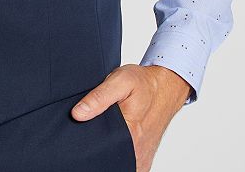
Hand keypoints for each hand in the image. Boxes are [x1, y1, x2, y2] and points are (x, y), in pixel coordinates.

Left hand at [70, 64, 191, 171]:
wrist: (166, 87)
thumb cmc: (144, 83)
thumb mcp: (120, 80)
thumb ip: (99, 97)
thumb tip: (78, 113)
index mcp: (130, 133)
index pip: (99, 148)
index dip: (87, 140)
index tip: (83, 129)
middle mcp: (137, 150)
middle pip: (106, 156)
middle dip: (98, 145)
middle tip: (97, 126)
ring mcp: (141, 158)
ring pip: (116, 162)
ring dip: (108, 151)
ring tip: (106, 132)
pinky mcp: (143, 160)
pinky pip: (126, 165)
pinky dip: (117, 156)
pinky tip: (114, 141)